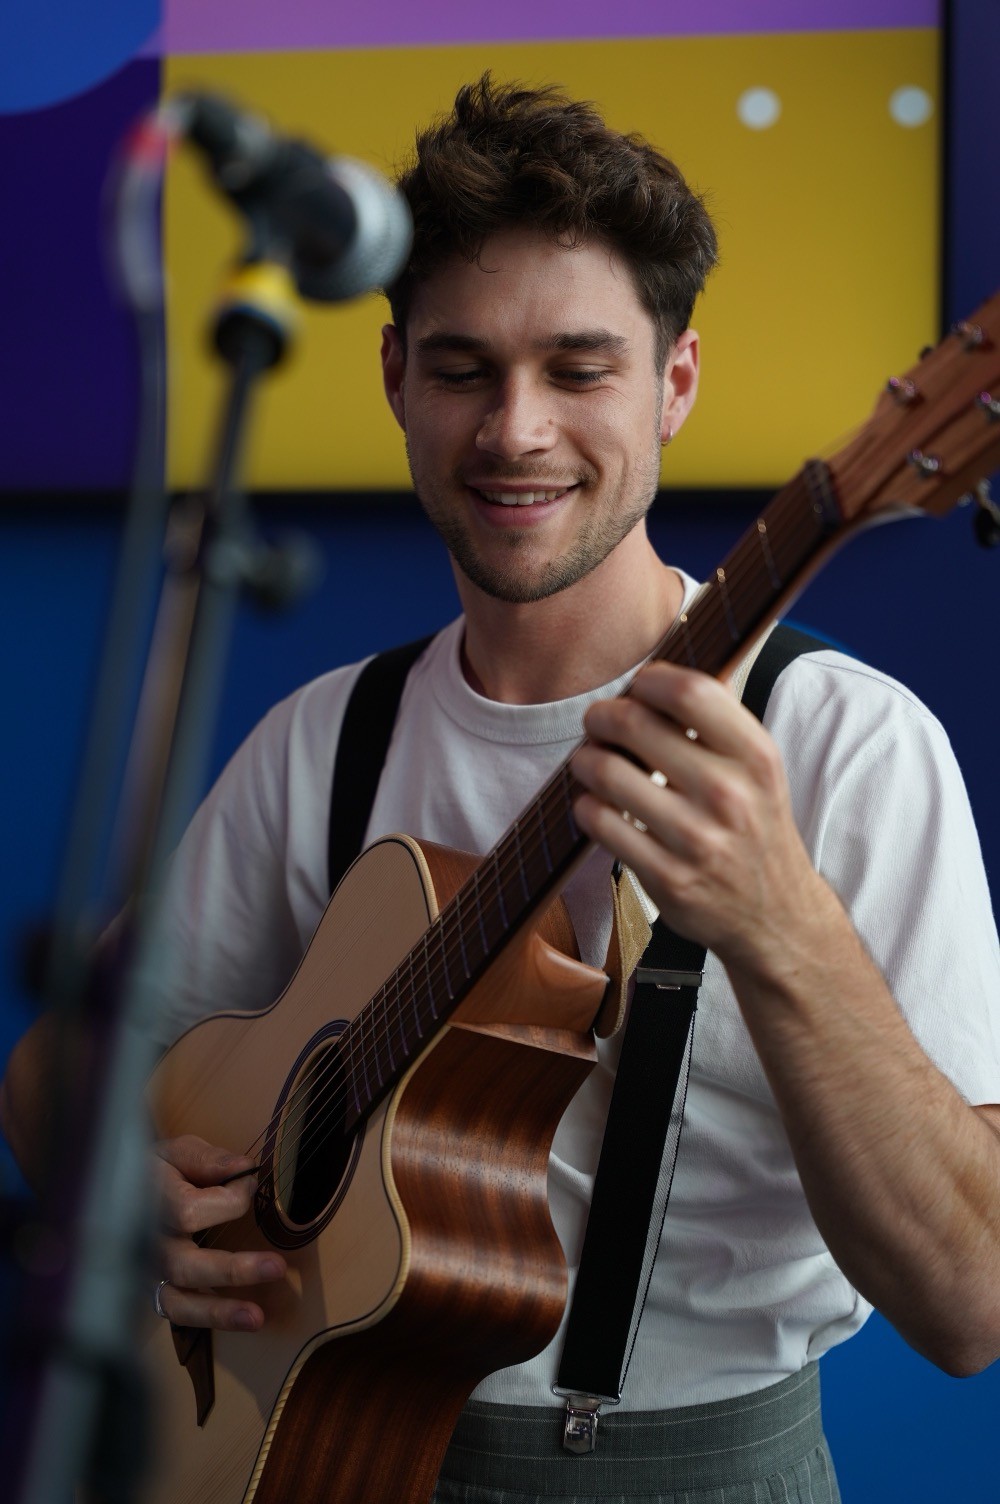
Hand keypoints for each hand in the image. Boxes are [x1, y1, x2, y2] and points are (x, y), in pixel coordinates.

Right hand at [154, 1134, 285, 1330]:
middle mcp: (144, 1245)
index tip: (249, 1182)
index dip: (230, 1198)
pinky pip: (178, 1313)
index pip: (191, 1211)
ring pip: (178, 1303)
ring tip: (257, 1318)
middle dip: (233, 1270)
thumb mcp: (177, 1152)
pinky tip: (241, 1321)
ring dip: (219, 1312)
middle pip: (185, 1266)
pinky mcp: (153, 1292)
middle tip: (277, 1267)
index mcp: (148, 1203)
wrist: (117, 1193)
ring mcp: (146, 1274)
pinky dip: (208, 1319)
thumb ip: (207, 1159)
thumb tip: (244, 1168)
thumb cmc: (156, 1170)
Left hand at [571, 662, 825, 968]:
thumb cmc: (756, 828)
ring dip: (584, 759)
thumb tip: (659, 672)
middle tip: (598, 723)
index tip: (637, 687)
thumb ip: (718, 721)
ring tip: (589, 761)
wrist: (776, 916)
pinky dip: (586, 805)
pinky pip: (600, 823)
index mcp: (756, 757)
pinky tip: (596, 804)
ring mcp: (696, 840)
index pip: (689, 690)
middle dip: (602, 716)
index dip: (648, 679)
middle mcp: (730, 795)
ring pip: (605, 772)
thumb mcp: (759, 769)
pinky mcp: (667, 878)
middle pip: (634, 723)